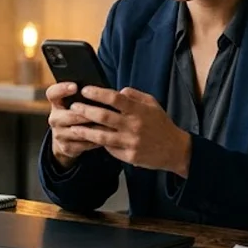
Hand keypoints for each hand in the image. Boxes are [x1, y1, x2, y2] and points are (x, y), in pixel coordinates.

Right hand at [45, 82, 104, 168]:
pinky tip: (105, 137)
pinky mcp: (65, 147)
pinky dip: (94, 141)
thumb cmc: (79, 114)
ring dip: (93, 129)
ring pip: (77, 131)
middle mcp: (54, 118)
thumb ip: (88, 96)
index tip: (75, 86)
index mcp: (56, 103)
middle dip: (86, 114)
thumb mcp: (80, 103)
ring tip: (108, 125)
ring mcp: (58, 134)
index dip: (62, 89)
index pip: (52, 93)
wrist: (69, 138)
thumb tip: (108, 89)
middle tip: (101, 111)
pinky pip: (82, 144)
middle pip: (69, 115)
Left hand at [64, 86, 191, 177]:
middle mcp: (134, 126)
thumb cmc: (161, 124)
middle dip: (85, 111)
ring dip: (84, 131)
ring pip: (101, 136)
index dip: (98, 93)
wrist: (175, 150)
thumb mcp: (152, 104)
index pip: (115, 98)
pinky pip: (109, 148)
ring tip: (72, 126)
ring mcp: (131, 142)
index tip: (85, 90)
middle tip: (73, 107)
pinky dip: (98, 143)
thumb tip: (118, 90)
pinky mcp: (129, 156)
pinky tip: (87, 139)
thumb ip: (135, 95)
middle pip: (104, 117)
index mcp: (139, 110)